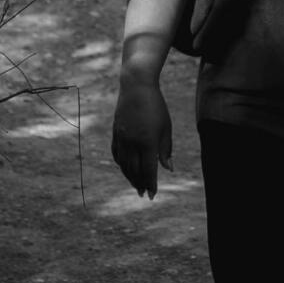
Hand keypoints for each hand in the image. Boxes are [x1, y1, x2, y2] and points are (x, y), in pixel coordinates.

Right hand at [110, 74, 173, 197]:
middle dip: (139, 183)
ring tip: (135, 184)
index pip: (148, 170)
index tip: (152, 195)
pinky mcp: (115, 132)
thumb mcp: (165, 128)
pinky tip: (125, 168)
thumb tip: (168, 169)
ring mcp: (122, 138)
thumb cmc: (156, 107)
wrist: (136, 87)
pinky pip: (116, 153)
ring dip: (130, 176)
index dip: (151, 184)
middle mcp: (132, 143)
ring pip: (124, 164)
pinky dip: (121, 163)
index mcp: (147, 142)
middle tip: (143, 193)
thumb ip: (166, 149)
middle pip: (134, 170)